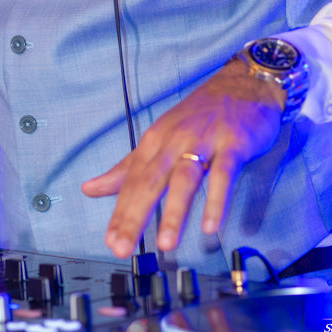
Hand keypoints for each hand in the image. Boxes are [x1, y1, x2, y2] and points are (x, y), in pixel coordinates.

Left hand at [81, 57, 284, 257]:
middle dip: (135, 215)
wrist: (241, 84)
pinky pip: (223, 175)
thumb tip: (90, 188)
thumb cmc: (199, 116)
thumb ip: (127, 167)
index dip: (119, 212)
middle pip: (150, 181)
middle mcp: (174, 140)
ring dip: (174, 212)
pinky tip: (210, 225)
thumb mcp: (159, 137)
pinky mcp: (232, 144)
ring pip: (184, 179)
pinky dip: (216, 200)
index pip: (131, 181)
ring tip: (166, 243)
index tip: (110, 241)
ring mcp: (204, 141)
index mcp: (155, 141)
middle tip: (123, 247)